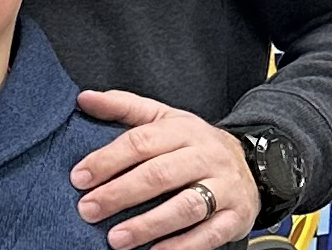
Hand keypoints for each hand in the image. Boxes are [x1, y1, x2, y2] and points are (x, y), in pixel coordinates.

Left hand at [73, 90, 257, 249]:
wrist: (253, 163)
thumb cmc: (192, 142)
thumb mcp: (161, 116)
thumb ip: (122, 106)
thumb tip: (84, 98)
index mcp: (182, 129)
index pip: (140, 142)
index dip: (106, 160)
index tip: (79, 178)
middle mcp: (206, 156)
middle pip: (159, 175)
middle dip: (119, 194)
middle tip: (88, 209)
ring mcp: (225, 187)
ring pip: (185, 207)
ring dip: (147, 225)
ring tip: (115, 238)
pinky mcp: (237, 216)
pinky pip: (209, 234)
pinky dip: (182, 246)